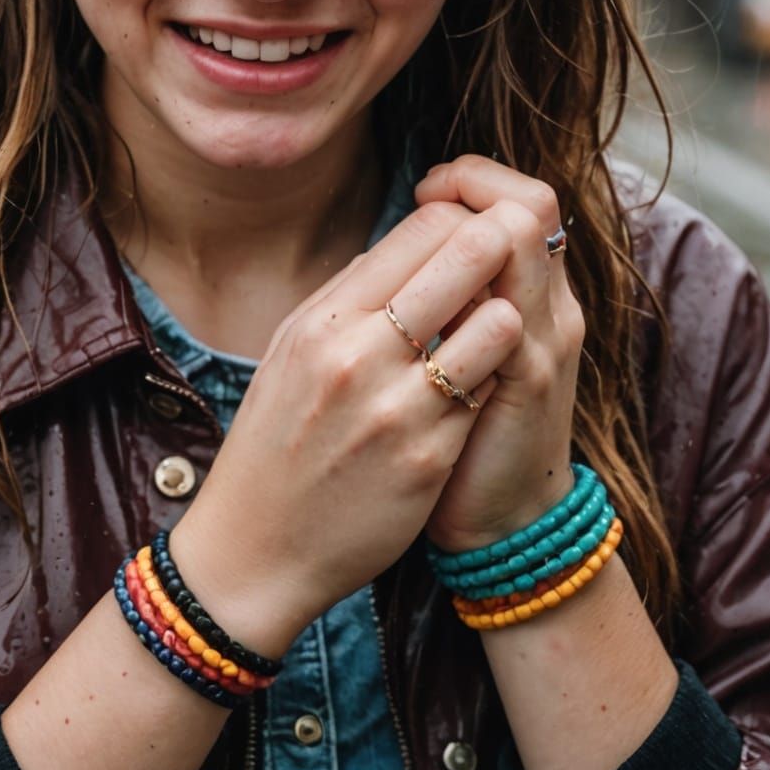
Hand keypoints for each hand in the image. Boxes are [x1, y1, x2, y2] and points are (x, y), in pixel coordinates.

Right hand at [168, 197, 527, 654]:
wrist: (256, 549)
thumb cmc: (277, 439)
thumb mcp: (293, 348)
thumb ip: (350, 293)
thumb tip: (411, 242)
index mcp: (325, 318)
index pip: (421, 228)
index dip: (460, 220)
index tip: (471, 233)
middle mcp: (360, 354)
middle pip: (464, 257)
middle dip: (499, 244)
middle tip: (513, 252)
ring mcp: (399, 409)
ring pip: (496, 323)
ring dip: (506, 316)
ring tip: (497, 324)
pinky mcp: (431, 459)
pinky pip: (489, 393)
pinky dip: (495, 379)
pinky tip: (483, 385)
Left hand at [413, 155, 584, 554]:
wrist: (501, 524)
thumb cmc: (463, 429)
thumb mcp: (457, 349)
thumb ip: (442, 296)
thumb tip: (396, 243)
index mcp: (534, 293)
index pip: (519, 196)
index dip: (470, 178)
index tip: (424, 188)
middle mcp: (552, 306)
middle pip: (531, 202)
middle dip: (472, 184)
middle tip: (424, 194)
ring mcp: (548, 342)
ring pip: (523, 240)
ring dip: (466, 226)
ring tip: (423, 237)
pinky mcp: (531, 383)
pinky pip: (506, 312)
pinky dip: (463, 293)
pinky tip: (421, 301)